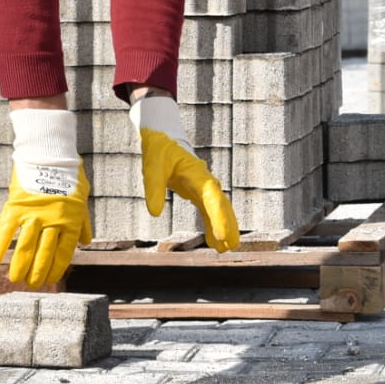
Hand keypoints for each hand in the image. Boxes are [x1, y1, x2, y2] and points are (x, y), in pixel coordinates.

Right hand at [0, 109, 92, 286]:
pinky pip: (6, 231)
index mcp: (71, 220)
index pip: (64, 252)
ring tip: (15, 279)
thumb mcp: (82, 198)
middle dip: (37, 272)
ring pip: (25, 247)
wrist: (50, 153)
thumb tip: (85, 242)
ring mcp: (34, 214)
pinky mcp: (16, 206)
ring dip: (19, 266)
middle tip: (31, 284)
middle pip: (44, 254)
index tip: (51, 279)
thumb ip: (82, 222)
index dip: (56, 268)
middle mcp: (53, 220)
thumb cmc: (69, 176)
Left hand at [131, 94, 239, 251]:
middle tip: (232, 246)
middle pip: (221, 205)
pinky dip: (212, 224)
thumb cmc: (158, 148)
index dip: (219, 216)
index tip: (224, 235)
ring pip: (218, 208)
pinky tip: (214, 241)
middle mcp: (204, 180)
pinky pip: (208, 210)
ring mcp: (203, 186)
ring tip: (226, 248)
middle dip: (228, 225)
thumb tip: (154, 213)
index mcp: (197, 174)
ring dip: (223, 227)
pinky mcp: (197, 190)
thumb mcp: (151, 166)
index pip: (212, 197)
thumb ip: (153, 187)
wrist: (164, 135)